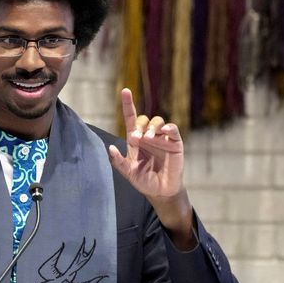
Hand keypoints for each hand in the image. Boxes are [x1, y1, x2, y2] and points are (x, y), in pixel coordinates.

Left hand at [108, 88, 194, 248]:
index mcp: (136, 140)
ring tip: (148, 139)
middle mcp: (149, 136)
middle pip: (144, 119)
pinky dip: (169, 127)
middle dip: (139, 125)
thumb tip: (109, 148)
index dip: (128, 104)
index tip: (125, 91)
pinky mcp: (175, 143)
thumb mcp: (128, 172)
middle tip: (137, 138)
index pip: (131, 118)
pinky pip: (173, 129)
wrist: (161, 191)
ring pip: (157, 121)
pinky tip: (164, 130)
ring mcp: (162, 138)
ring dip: (151, 127)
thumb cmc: (144, 180)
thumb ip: (118, 161)